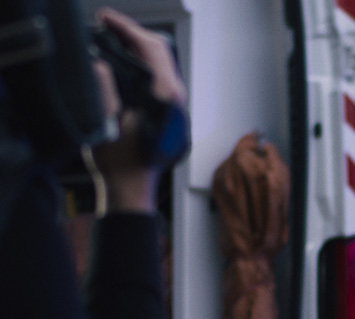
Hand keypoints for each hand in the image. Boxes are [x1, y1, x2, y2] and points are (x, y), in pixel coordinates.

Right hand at [90, 7, 187, 211]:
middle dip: (133, 34)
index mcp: (166, 97)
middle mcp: (177, 99)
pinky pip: (158, 78)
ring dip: (137, 48)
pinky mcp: (170, 113)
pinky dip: (140, 64)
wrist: (132, 188)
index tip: (106, 18)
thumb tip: (102, 63)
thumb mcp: (104, 120)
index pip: (151, 49)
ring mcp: (176, 106)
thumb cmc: (120, 161)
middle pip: (160, 52)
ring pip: (160, 64)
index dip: (127, 29)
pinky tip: (122, 63)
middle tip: (106, 24)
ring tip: (111, 38)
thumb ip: (103, 87)